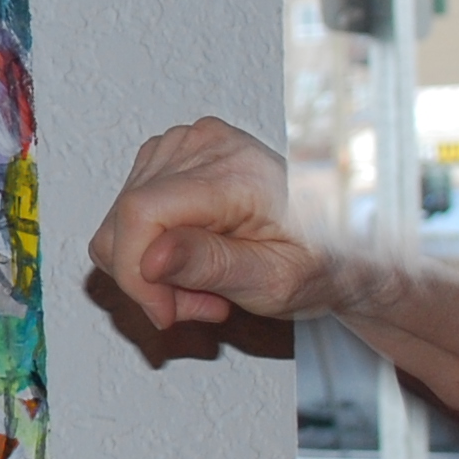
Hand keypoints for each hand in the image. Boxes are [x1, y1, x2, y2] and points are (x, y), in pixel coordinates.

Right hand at [87, 117, 338, 338]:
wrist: (338, 241)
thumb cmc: (318, 259)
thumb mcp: (275, 279)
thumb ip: (211, 266)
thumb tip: (151, 257)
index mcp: (235, 170)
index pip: (140, 212)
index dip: (135, 274)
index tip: (165, 312)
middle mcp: (204, 145)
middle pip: (125, 220)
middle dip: (150, 280)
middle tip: (199, 304)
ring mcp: (184, 146)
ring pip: (119, 221)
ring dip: (151, 268)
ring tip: (205, 283)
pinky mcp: (171, 157)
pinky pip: (128, 211)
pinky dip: (151, 248)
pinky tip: (193, 260)